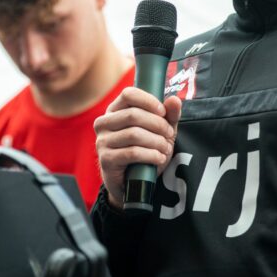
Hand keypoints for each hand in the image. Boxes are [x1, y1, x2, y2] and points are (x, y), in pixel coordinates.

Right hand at [94, 87, 181, 208]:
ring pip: (134, 134)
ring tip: (165, 148)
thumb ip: (168, 115)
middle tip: (169, 134)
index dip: (148, 101)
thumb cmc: (145, 149)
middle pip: (133, 115)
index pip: (128, 94)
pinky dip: (151, 155)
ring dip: (156, 141)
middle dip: (157, 124)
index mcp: (114, 110)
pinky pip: (132, 153)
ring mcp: (102, 141)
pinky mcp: (106, 159)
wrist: (134, 181)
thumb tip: (174, 100)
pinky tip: (159, 158)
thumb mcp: (160, 131)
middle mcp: (104, 123)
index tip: (163, 112)